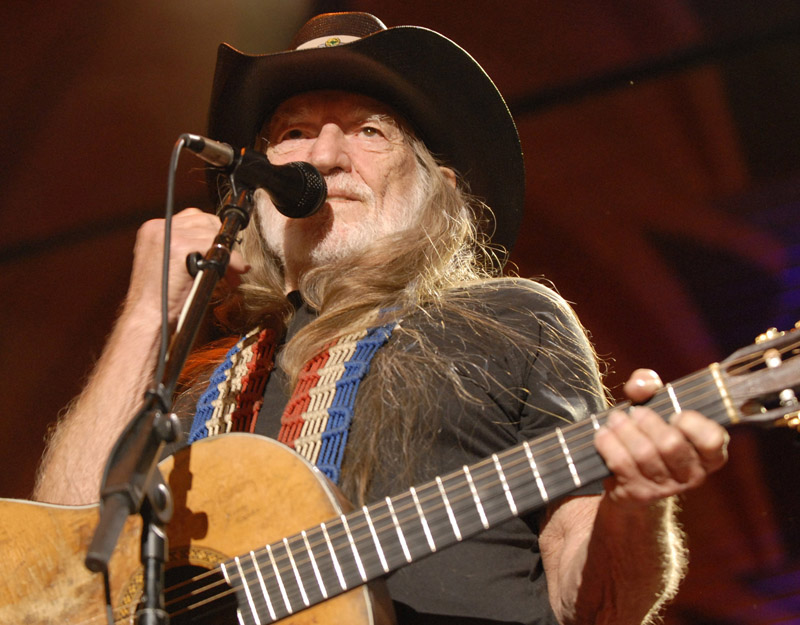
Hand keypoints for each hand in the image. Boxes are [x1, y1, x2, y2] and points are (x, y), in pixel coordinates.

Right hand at [125, 207, 249, 324]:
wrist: (148, 317)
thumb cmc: (162, 299)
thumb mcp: (171, 266)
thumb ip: (188, 250)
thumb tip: (221, 247)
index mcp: (154, 229)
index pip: (192, 218)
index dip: (212, 234)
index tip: (224, 251)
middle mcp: (158, 227)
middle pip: (204, 220)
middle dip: (222, 242)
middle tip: (233, 265)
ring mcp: (168, 234)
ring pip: (212, 233)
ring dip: (228, 254)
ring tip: (233, 274)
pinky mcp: (179, 246)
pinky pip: (216, 247)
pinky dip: (231, 260)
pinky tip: (235, 272)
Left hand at [594, 369, 728, 507]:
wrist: (630, 479)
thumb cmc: (649, 434)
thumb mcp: (654, 404)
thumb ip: (649, 385)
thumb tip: (641, 386)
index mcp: (708, 453)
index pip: (712, 440)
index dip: (692, 424)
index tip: (675, 414)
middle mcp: (692, 474)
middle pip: (671, 445)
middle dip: (647, 422)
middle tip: (635, 412)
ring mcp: (666, 488)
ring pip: (643, 454)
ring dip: (624, 430)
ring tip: (615, 420)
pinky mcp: (639, 493)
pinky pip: (621, 464)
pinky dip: (609, 444)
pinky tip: (604, 434)